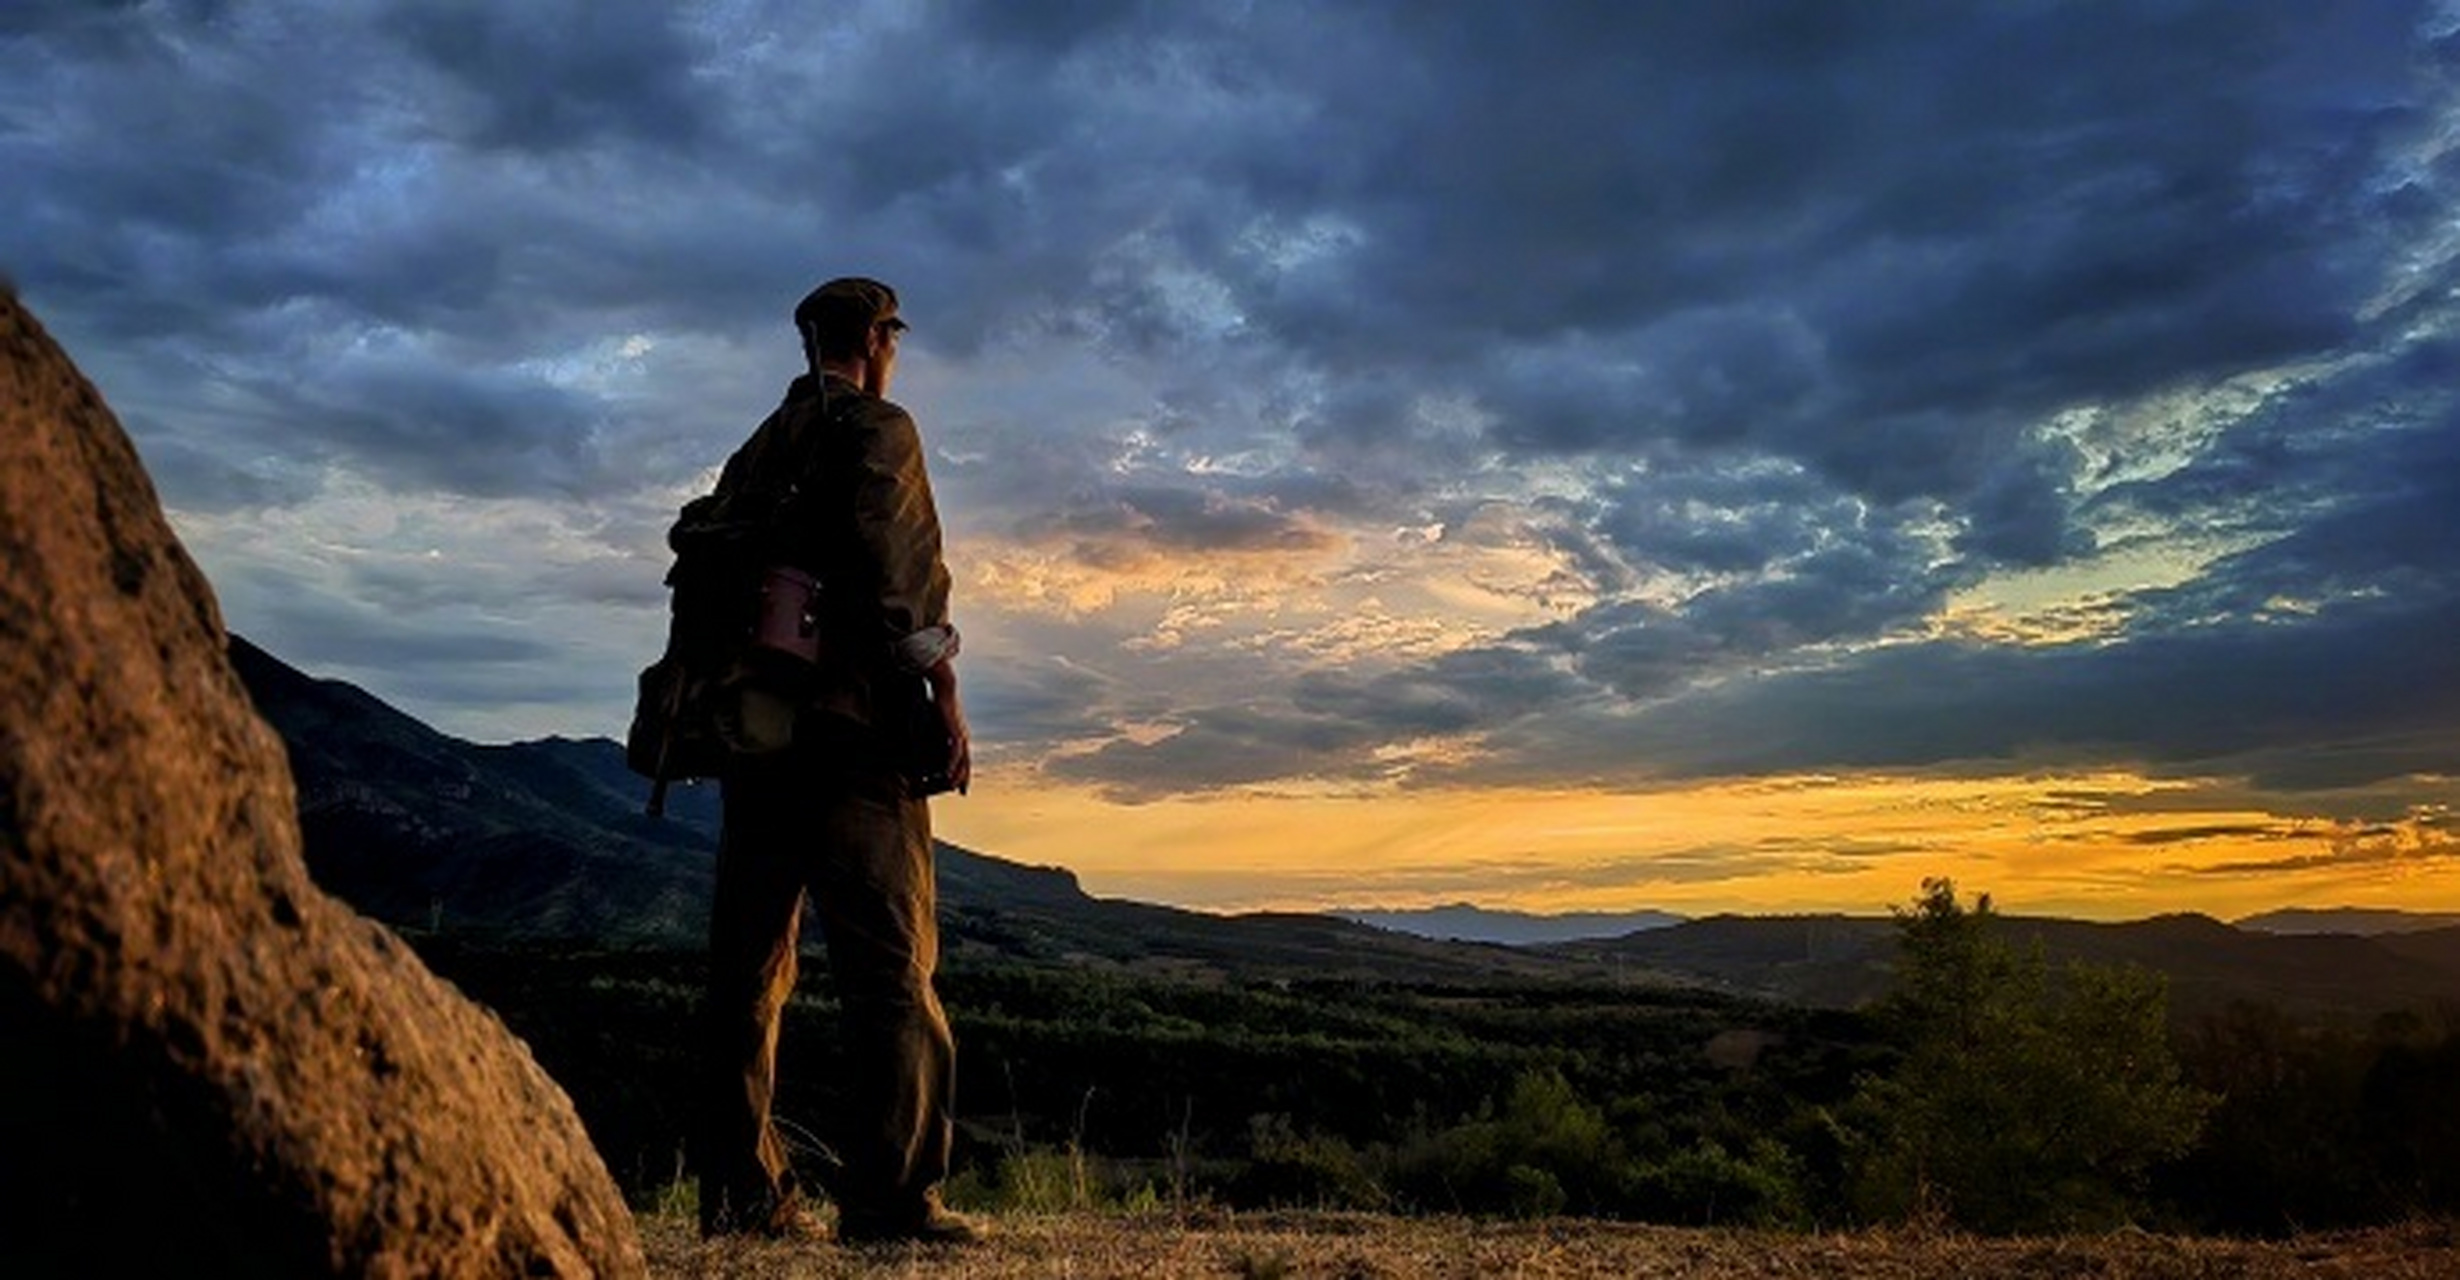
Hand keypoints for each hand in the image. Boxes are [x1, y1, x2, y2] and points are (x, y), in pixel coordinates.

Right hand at [928, 658, 971, 794]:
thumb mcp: (939, 722)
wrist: (945, 689)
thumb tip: (932, 738)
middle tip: (960, 793)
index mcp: (961, 738)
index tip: (962, 788)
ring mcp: (961, 737)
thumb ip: (937, 732)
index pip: (965, 761)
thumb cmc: (940, 703)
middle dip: (962, 780)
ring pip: (962, 763)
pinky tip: (945, 775)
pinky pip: (954, 754)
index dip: (964, 775)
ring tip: (948, 789)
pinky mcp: (955, 734)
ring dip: (955, 777)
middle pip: (966, 765)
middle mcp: (964, 740)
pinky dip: (950, 766)